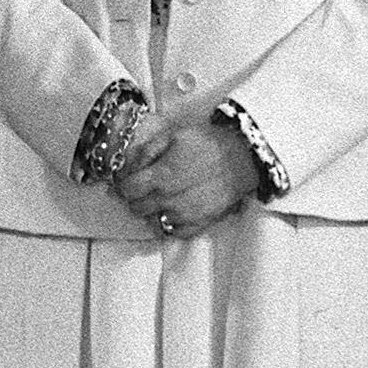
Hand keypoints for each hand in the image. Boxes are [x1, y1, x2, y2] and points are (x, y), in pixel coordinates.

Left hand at [113, 113, 260, 239]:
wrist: (244, 156)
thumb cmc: (207, 142)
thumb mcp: (172, 136)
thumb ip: (146, 152)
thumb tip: (127, 170)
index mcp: (163, 175)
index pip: (128, 190)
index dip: (123, 185)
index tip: (126, 181)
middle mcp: (172, 199)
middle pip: (138, 207)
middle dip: (135, 197)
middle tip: (142, 188)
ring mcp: (188, 214)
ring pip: (154, 220)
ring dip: (151, 209)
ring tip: (160, 196)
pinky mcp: (202, 223)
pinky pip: (174, 231)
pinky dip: (169, 222)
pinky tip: (172, 208)